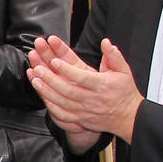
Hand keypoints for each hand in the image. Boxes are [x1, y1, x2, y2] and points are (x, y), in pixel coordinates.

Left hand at [28, 35, 142, 144]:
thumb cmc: (124, 91)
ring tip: (35, 79)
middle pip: (67, 89)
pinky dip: (50, 106)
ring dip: (46, 91)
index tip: (54, 61)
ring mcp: (84, 111)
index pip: (81, 77)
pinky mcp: (79, 119)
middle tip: (38, 68)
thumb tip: (105, 42)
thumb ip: (114, 56)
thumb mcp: (124, 71)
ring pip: (61, 102)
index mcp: (101, 85)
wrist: (127, 117)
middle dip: (50, 78)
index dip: (66, 69)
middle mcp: (91, 99)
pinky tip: (42, 96)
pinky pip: (61, 114)